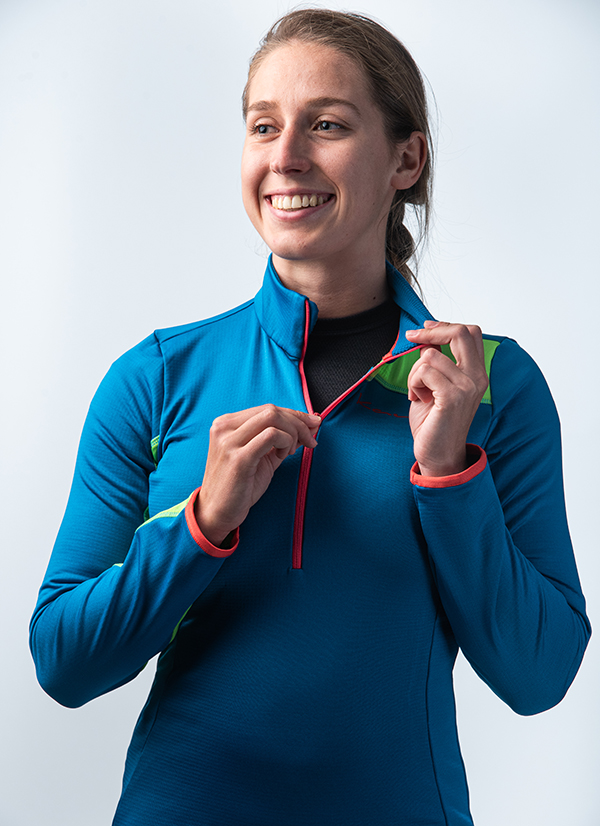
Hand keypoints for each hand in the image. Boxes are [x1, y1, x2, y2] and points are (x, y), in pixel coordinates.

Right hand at [195, 405, 320, 545]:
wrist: (216, 512)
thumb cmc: (238, 486)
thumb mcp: (260, 456)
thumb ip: (280, 439)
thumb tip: (309, 424)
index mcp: (227, 424)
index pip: (267, 409)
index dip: (295, 415)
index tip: (313, 424)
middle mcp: (224, 428)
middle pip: (272, 411)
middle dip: (299, 423)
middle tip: (310, 440)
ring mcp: (229, 441)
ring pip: (272, 418)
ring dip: (293, 433)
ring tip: (291, 452)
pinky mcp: (238, 458)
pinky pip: (271, 436)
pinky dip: (285, 442)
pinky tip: (283, 456)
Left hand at [405, 321, 487, 476]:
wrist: (438, 455)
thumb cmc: (435, 421)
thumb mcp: (438, 385)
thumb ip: (439, 362)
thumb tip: (427, 339)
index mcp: (477, 373)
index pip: (470, 332)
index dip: (445, 326)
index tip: (425, 328)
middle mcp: (477, 377)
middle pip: (460, 332)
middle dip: (431, 332)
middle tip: (412, 337)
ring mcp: (467, 387)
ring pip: (430, 355)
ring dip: (414, 372)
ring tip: (417, 391)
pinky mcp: (452, 397)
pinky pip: (424, 370)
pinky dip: (413, 383)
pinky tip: (418, 399)